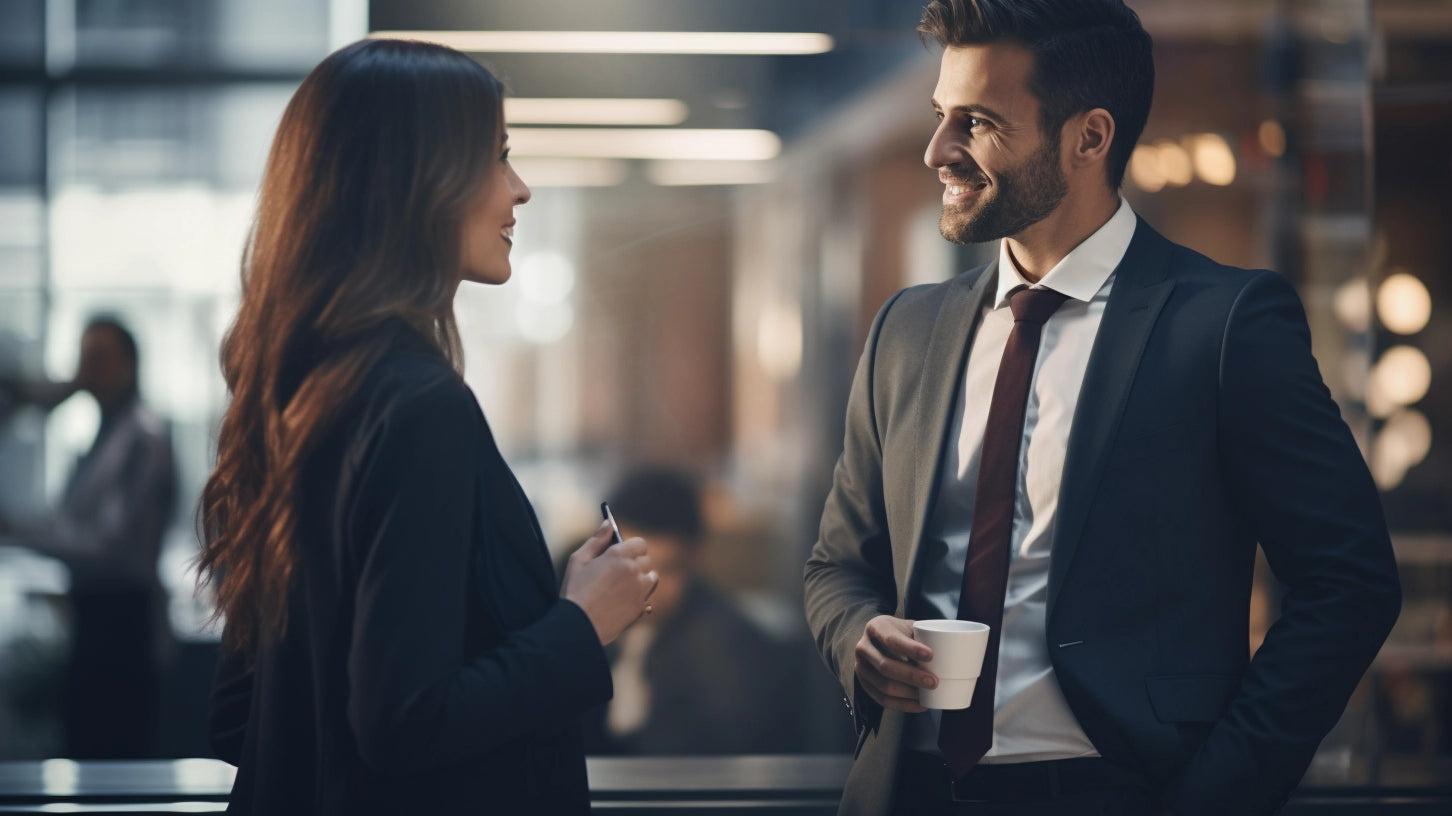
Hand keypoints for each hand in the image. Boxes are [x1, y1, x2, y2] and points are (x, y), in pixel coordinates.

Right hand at [561, 521, 658, 645]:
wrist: (578, 626)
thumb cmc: (574, 591)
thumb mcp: (578, 560)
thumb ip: (596, 540)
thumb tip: (608, 523)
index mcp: (618, 555)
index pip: (639, 543)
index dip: (631, 547)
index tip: (621, 553)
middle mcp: (634, 570)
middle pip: (646, 560)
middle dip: (635, 562)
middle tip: (617, 572)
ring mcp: (640, 590)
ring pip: (652, 578)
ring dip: (642, 579)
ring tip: (622, 587)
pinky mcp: (641, 608)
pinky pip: (649, 597)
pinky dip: (640, 598)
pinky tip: (623, 602)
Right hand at [854, 615, 936, 713]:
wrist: (877, 639)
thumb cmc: (900, 633)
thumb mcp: (908, 626)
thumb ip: (924, 635)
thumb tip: (955, 649)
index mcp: (875, 628)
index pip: (891, 640)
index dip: (910, 649)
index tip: (931, 655)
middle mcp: (863, 647)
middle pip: (886, 666)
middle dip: (912, 677)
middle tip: (934, 682)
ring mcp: (860, 668)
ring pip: (884, 686)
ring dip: (908, 694)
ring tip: (928, 694)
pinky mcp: (865, 685)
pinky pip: (883, 700)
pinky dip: (903, 705)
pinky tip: (920, 705)